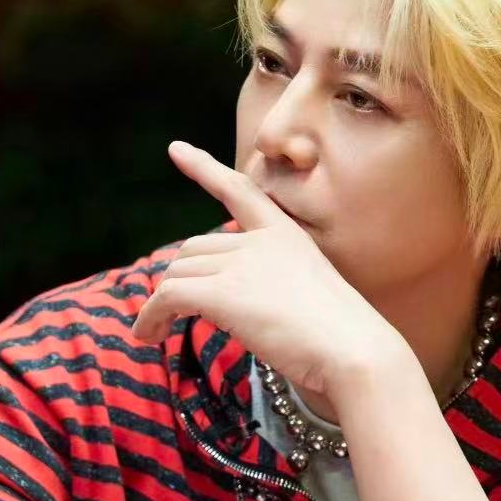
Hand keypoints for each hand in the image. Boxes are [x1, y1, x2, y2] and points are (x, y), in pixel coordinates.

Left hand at [131, 142, 402, 397]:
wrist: (353, 350)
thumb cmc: (342, 337)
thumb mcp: (311, 294)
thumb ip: (275, 285)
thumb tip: (241, 305)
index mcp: (285, 234)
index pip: (238, 189)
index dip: (203, 168)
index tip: (176, 149)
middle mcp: (260, 241)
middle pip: (194, 247)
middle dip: (180, 278)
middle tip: (171, 313)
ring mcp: (242, 264)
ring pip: (177, 273)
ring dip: (159, 303)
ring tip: (153, 332)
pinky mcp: (223, 293)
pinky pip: (168, 296)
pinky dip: (150, 316)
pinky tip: (146, 335)